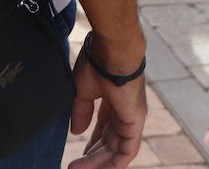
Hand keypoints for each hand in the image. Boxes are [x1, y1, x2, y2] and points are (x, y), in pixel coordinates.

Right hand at [69, 39, 148, 168]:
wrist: (112, 52)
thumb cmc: (98, 63)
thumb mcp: (83, 90)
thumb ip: (81, 111)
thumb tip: (77, 131)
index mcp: (114, 101)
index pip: (105, 129)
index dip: (92, 143)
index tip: (78, 154)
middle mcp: (125, 111)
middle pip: (109, 142)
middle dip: (91, 157)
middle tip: (72, 167)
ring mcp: (131, 117)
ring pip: (116, 150)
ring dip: (96, 163)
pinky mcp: (135, 122)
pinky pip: (127, 152)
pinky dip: (113, 163)